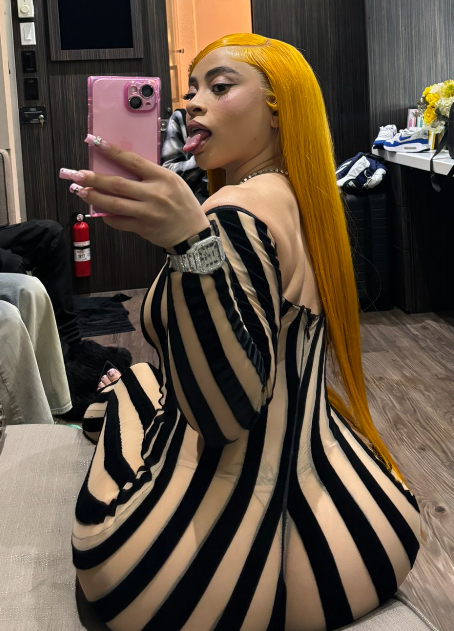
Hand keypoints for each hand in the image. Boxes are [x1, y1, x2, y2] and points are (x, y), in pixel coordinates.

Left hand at [60, 136, 209, 248]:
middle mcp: (155, 194)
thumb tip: (122, 168)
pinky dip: (107, 216)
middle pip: (118, 184)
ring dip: (94, 197)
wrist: (193, 233)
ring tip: (80, 191)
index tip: (95, 142)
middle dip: (94, 179)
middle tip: (76, 174)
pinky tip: (97, 210)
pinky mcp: (143, 228)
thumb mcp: (173, 183)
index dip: (112, 151)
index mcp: (163, 177)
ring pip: (115, 204)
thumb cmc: (182, 205)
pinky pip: (119, 221)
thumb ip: (151, 176)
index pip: (133, 161)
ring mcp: (148, 212)